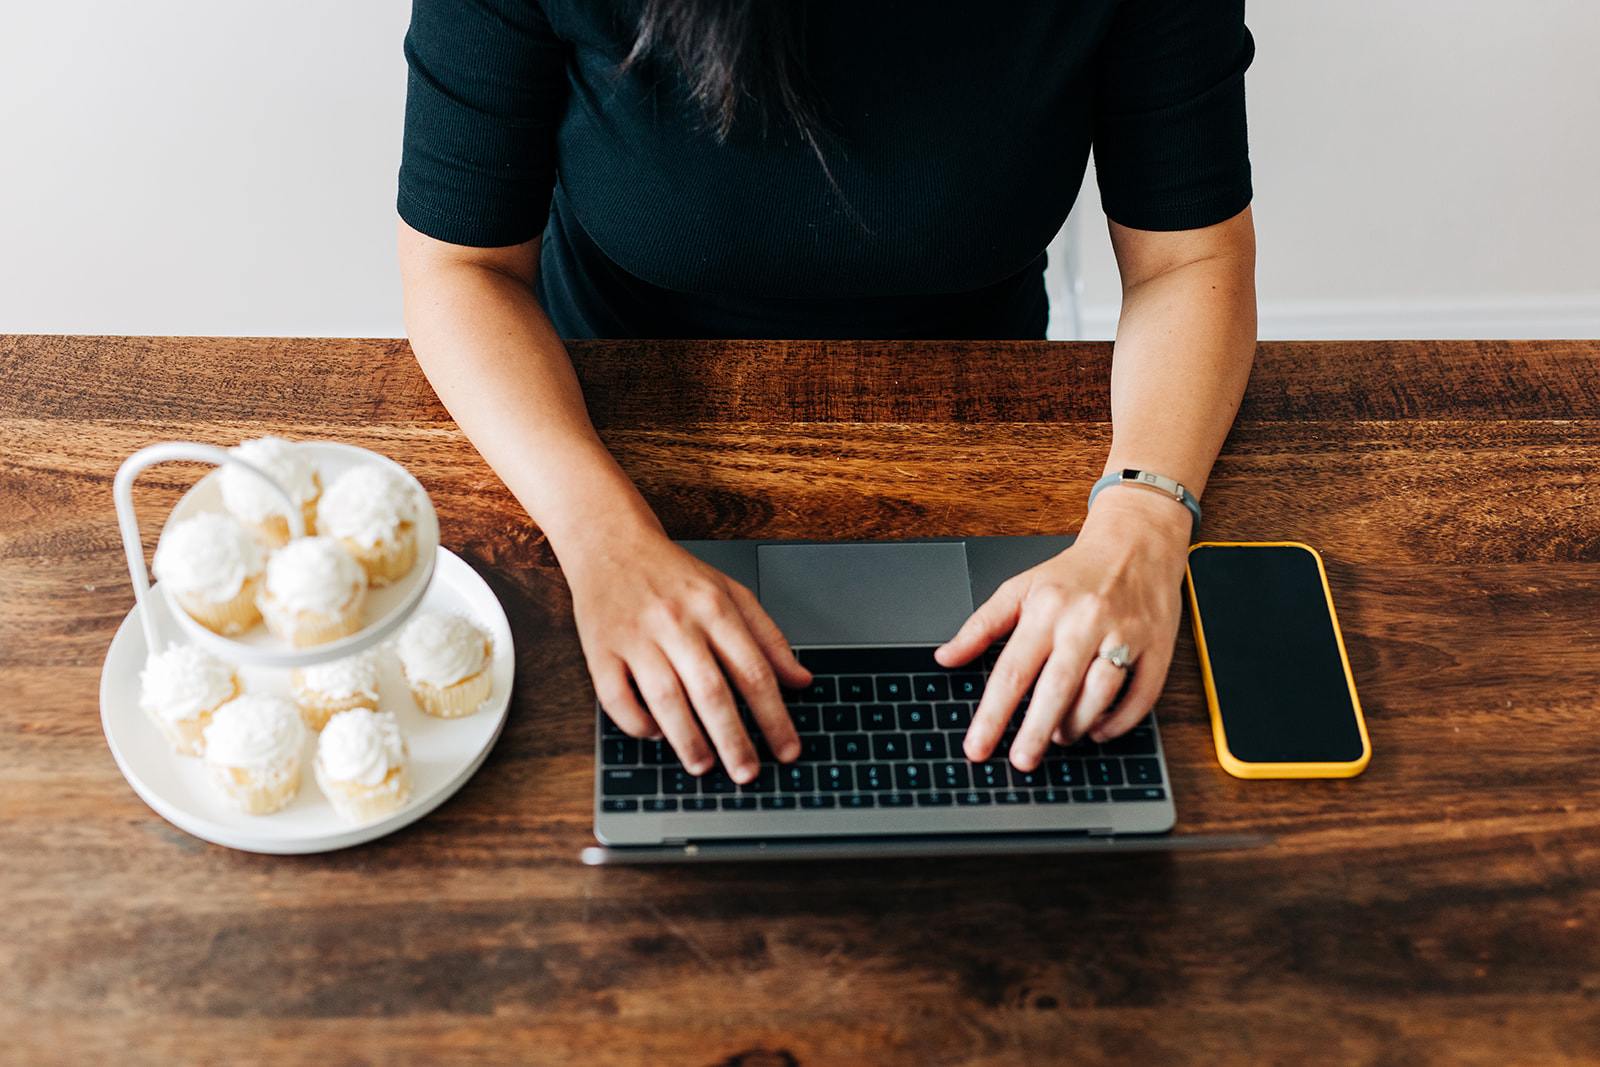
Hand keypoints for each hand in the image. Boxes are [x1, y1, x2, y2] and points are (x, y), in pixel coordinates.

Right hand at [562, 521, 810, 782]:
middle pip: (711, 691)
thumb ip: (769, 638)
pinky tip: (656, 734)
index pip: (754, 671)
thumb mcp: (731, 593)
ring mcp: (635, 636)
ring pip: (665, 698)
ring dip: (687, 739)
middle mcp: (676, 622)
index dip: (774, 716)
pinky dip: (637, 723)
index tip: (787, 750)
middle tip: (747, 773)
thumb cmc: (674, 575)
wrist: (611, 542)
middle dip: (734, 739)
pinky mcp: (599, 649)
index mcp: (715, 608)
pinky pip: (616, 697)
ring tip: (705, 765)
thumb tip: (802, 680)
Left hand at [936, 489, 1191, 771]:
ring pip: (1099, 695)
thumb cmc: (1075, 572)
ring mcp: (1124, 634)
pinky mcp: (1157, 646)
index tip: (977, 747)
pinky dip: (1119, 722)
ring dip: (1077, 726)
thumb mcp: (1020, 587)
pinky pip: (1141, 696)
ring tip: (1059, 736)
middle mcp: (1084, 621)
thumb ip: (981, 626)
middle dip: (1035, 731)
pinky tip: (1099, 730)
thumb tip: (945, 657)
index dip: (993, 714)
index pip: (1012, 670)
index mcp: (1046, 608)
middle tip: (1021, 760)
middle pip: (1057, 688)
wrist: (1136, 541)